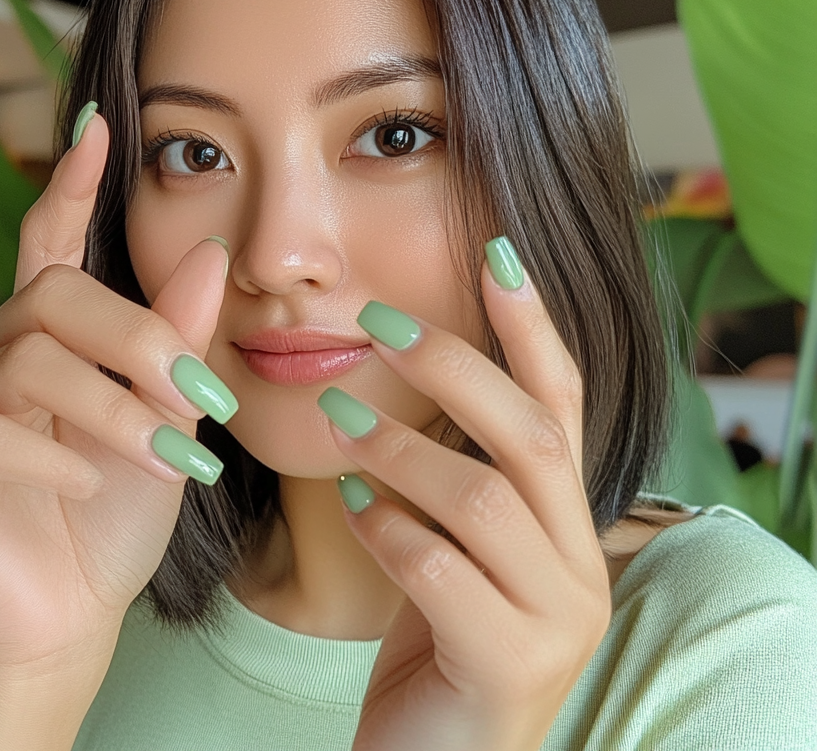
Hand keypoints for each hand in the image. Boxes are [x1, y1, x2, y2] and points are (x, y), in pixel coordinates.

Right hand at [0, 112, 232, 672]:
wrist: (76, 611)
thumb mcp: (166, 418)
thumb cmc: (122, 509)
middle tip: (198, 394)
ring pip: (28, 362)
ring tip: (166, 458)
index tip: (97, 128)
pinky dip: (51, 452)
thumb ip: (177, 341)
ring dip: (110, 408)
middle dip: (135, 340)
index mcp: (52, 337)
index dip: (71, 185)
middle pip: (50, 296)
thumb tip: (206, 251)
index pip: (51, 243)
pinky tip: (87, 481)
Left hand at [322, 242, 610, 750]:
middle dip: (452, 366)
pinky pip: (439, 572)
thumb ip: (450, 470)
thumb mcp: (453, 543)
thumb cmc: (438, 637)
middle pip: (528, 432)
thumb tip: (399, 375)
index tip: (497, 252)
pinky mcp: (510, 667)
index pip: (563, 401)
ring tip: (339, 419)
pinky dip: (385, 529)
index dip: (532, 325)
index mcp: (567, 520)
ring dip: (399, 448)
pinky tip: (351, 510)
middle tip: (377, 322)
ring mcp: (557, 618)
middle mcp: (580, 561)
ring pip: (481, 498)